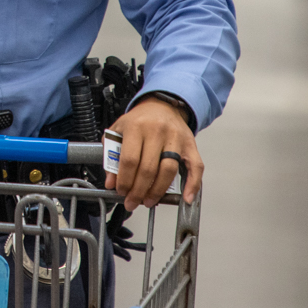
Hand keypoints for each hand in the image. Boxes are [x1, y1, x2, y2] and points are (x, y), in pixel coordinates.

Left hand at [107, 97, 202, 211]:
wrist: (162, 105)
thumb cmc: (140, 120)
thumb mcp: (119, 130)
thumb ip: (111, 154)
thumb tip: (111, 181)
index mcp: (136, 127)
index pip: (130, 160)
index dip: (125, 180)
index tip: (121, 192)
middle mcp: (157, 132)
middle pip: (148, 169)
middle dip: (139, 191)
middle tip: (132, 202)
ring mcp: (176, 139)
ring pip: (168, 171)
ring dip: (158, 191)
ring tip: (148, 201)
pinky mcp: (190, 145)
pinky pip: (195, 167)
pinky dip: (192, 185)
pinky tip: (185, 198)